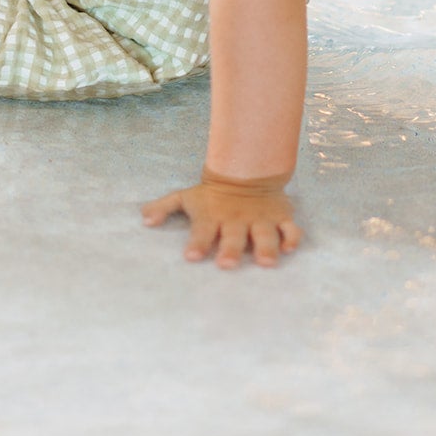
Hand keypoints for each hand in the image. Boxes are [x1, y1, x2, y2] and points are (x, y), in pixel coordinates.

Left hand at [141, 168, 300, 268]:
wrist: (245, 171)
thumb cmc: (211, 194)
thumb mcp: (186, 197)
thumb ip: (164, 207)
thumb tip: (144, 219)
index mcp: (213, 216)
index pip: (202, 231)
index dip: (197, 243)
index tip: (191, 257)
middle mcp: (236, 220)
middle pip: (233, 236)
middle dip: (230, 249)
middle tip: (226, 264)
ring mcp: (260, 219)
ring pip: (264, 234)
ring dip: (265, 247)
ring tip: (265, 262)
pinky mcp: (280, 217)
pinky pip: (289, 229)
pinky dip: (291, 237)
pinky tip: (289, 247)